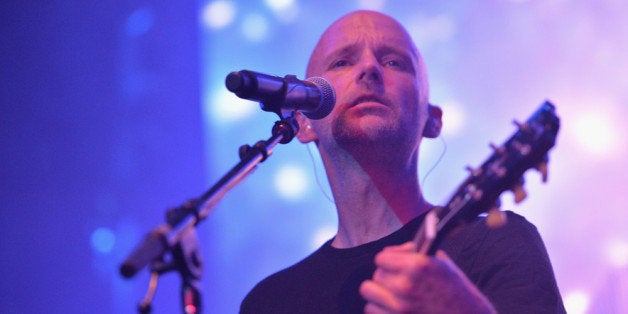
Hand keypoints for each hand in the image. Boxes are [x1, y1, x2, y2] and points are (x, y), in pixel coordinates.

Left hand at [359, 242, 495, 313]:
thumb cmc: (458, 292)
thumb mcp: (441, 263)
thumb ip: (412, 253)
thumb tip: (390, 252)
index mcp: (417, 265)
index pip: (381, 258)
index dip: (389, 261)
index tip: (395, 266)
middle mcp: (405, 286)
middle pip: (375, 276)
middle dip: (386, 278)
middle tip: (399, 283)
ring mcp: (399, 308)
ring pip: (369, 294)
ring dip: (380, 295)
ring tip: (394, 297)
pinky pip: (371, 311)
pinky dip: (380, 311)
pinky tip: (394, 310)